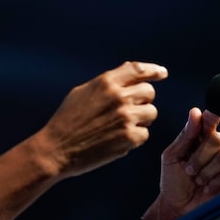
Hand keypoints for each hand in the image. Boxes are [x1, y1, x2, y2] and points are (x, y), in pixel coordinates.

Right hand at [35, 61, 167, 178]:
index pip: (138, 70)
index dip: (153, 70)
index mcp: (106, 82)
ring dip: (141, 119)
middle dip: (143, 100)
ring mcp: (126, 117)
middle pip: (149, 92)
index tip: (162, 73)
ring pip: (151, 113)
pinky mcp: (129, 138)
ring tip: (121, 126)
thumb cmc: (67, 120)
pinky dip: (134, 137)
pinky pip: (145, 134)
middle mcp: (119, 97)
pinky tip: (117, 139)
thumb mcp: (82, 92)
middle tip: (130, 109)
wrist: (57, 149)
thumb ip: (107, 82)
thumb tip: (130, 71)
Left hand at [149, 108, 219, 219]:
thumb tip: (195, 113)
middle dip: (201, 157)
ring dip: (207, 171)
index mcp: (201, 139)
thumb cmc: (173, 182)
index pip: (210, 122)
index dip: (211, 118)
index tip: (210, 115)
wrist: (177, 206)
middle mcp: (218, 148)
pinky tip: (209, 186)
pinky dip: (217, 181)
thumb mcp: (173, 156)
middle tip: (190, 169)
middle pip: (219, 139)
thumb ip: (186, 135)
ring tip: (199, 179)